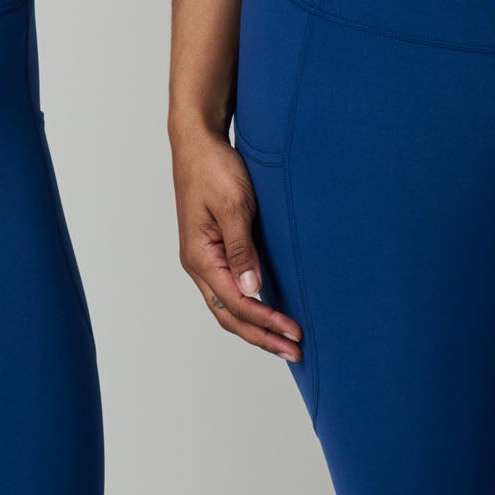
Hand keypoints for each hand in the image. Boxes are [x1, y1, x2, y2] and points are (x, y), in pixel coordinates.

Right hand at [172, 127, 302, 359]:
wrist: (197, 142)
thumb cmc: (214, 168)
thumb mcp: (233, 205)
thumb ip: (242, 249)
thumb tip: (253, 291)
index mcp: (199, 257)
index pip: (236, 303)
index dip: (266, 322)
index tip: (294, 333)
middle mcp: (198, 264)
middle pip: (230, 315)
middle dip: (262, 336)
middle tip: (296, 352)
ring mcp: (203, 258)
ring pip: (228, 306)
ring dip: (256, 326)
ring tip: (285, 342)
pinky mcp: (212, 249)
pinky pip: (230, 288)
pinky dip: (250, 306)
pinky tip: (268, 310)